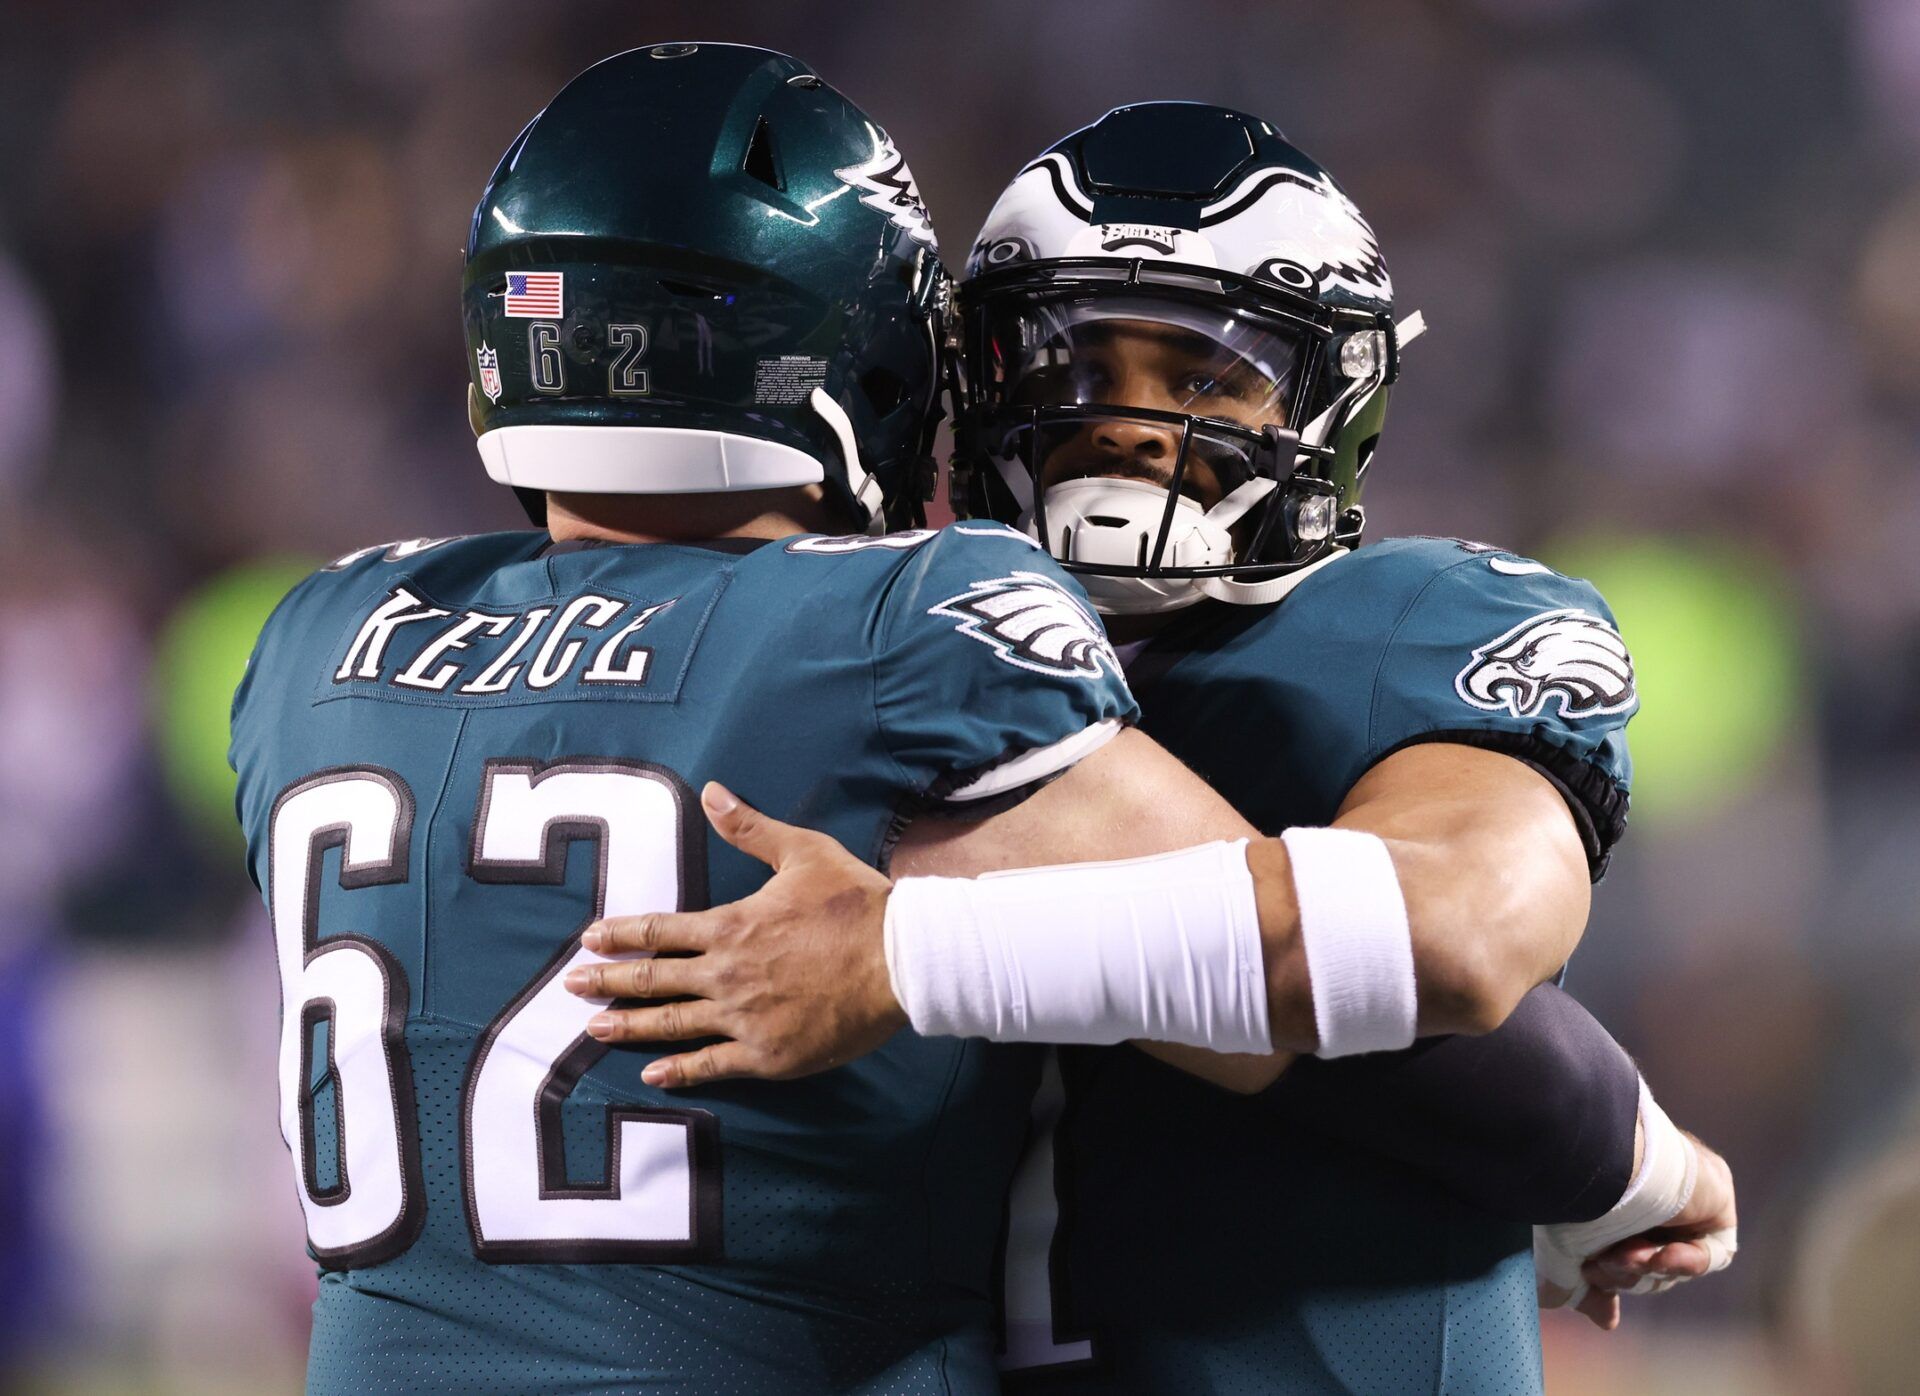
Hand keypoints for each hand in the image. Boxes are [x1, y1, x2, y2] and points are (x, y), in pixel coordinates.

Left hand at [562, 782, 905, 1087]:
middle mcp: (726, 975)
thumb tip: (712, 791)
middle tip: (570, 985)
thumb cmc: (855, 905)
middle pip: (653, 980)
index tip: (589, 939)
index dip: (621, 934)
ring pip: (672, 1025)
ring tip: (593, 1028)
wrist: (900, 961)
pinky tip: (652, 1074)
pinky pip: (711, 1065)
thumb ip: (750, 828)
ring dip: (629, 1026)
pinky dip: (679, 1071)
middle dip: (608, 981)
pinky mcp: (768, 1055)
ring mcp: (743, 1019)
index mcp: (731, 927)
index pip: (659, 930)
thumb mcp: (802, 853)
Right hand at [1538, 1133, 1737, 1329]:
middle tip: (1596, 1268)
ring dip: (1645, 1268)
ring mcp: (1682, 1196)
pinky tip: (1660, 1255)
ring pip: (1673, 1261)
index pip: (1621, 1248)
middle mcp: (1646, 1193)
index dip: (1612, 1280)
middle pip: (1647, 1264)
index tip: (1594, 1298)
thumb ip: (1587, 1287)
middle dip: (1623, 1275)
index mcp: (1609, 1193)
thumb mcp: (1569, 1249)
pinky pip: (1710, 1252)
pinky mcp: (1714, 1196)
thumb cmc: (1573, 1194)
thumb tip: (1607, 1321)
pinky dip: (1684, 1262)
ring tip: (1621, 1256)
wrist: (1600, 1157)